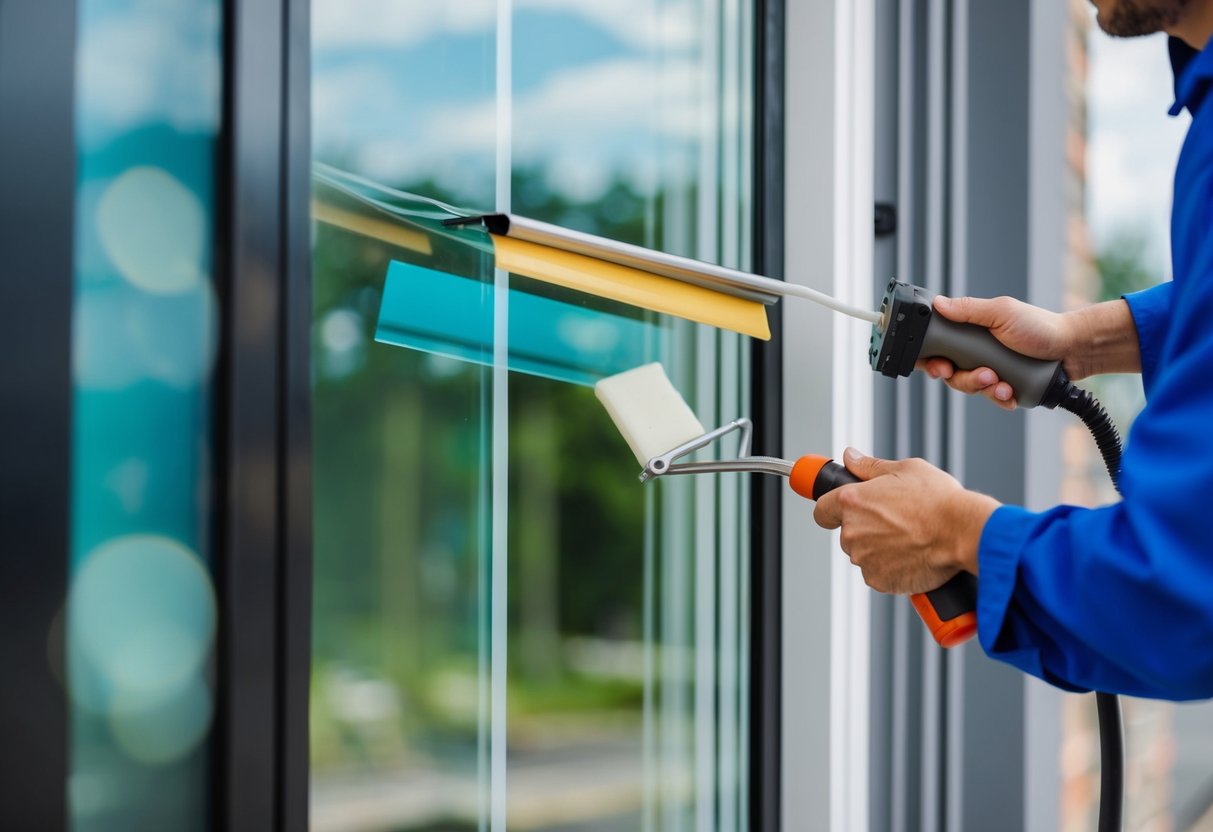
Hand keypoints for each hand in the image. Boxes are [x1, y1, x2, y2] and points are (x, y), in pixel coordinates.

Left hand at [812, 448, 999, 594]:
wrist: (963, 533)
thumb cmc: (938, 500)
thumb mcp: (905, 469)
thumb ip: (869, 466)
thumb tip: (851, 457)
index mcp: (852, 502)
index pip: (821, 510)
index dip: (832, 510)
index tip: (842, 511)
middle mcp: (852, 532)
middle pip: (847, 533)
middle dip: (865, 529)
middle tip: (895, 522)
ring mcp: (864, 559)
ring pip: (864, 554)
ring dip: (879, 549)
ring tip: (909, 538)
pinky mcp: (879, 580)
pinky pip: (878, 574)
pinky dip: (891, 568)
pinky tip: (912, 556)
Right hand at [917, 295, 1075, 410]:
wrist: (1073, 350)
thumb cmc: (1040, 326)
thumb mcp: (1002, 313)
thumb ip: (969, 310)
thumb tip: (939, 303)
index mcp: (971, 333)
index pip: (939, 349)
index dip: (933, 361)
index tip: (941, 367)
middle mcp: (977, 353)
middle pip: (951, 374)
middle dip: (964, 379)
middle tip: (983, 375)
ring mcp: (990, 371)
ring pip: (970, 389)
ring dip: (983, 389)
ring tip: (1001, 383)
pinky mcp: (1004, 387)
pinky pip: (992, 399)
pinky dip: (1000, 398)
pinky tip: (1010, 393)